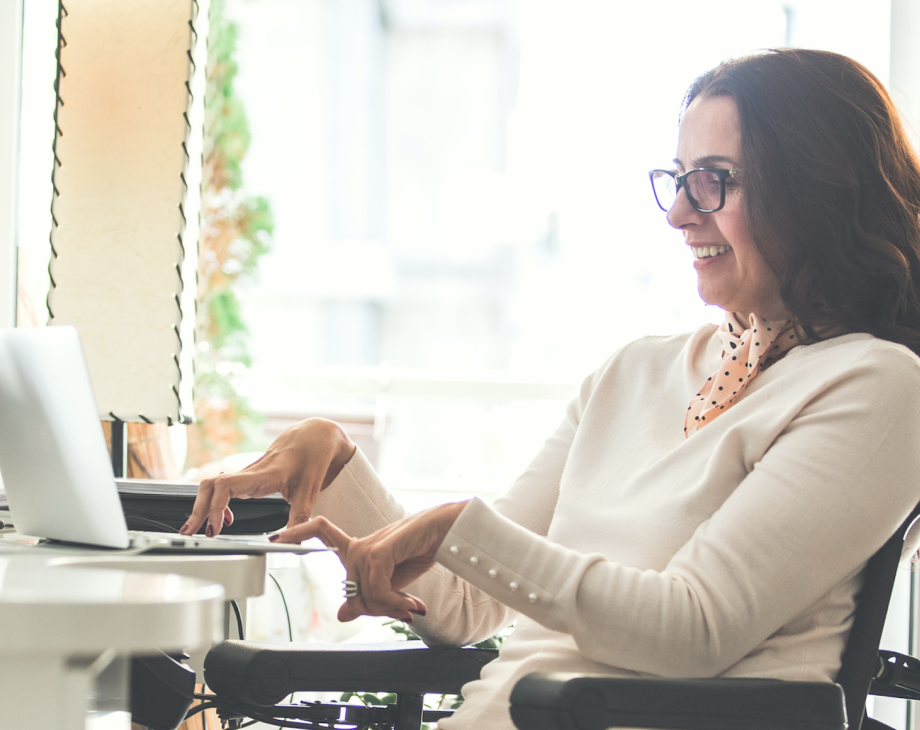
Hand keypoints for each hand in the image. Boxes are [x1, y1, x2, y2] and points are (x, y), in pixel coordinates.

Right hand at [180, 418, 355, 536]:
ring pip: (212, 484)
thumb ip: (300, 520)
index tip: (215, 529)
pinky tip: (224, 518)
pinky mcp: (248, 476)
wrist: (316, 436)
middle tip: (190, 533)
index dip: (214, 507)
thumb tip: (293, 545)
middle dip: (197, 510)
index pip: (226, 486)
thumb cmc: (313, 457)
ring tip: (199, 529)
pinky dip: (215, 503)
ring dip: (202, 506)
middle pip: (210, 485)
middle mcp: (251, 472)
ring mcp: (247, 473)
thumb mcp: (310, 492)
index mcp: (264, 475)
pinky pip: (222, 487)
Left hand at [276, 501, 469, 621]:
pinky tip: (412, 603)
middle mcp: (359, 545)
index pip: (321, 530)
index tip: (275, 537)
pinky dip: (394, 602)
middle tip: (404, 611)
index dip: (297, 532)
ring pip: (365, 595)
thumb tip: (341, 613)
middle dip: (377, 609)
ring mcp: (368, 546)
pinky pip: (376, 590)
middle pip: (352, 591)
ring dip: (391, 607)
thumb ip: (368, 596)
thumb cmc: (421, 550)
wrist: (448, 531)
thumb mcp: (392, 582)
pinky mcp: (379, 551)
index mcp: (359, 547)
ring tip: (413, 606)